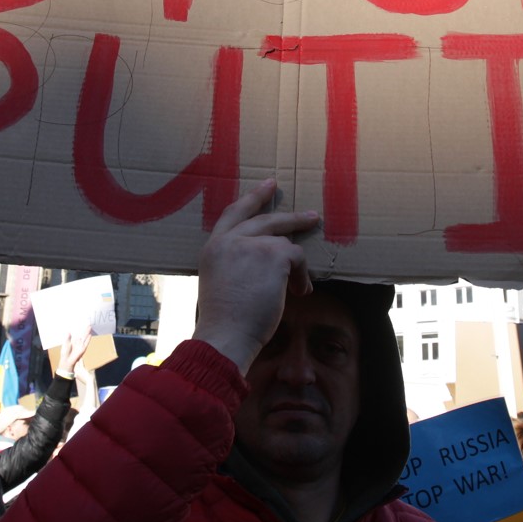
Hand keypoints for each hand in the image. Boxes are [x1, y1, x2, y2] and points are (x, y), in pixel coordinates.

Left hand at [57, 327, 91, 377]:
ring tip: (90, 327)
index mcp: (73, 341)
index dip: (79, 329)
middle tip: (88, 324)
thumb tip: (68, 332)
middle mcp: (78, 342)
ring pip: (85, 337)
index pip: (77, 334)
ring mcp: (81, 345)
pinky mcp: (83, 349)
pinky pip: (86, 343)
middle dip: (85, 329)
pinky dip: (88, 339)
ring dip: (87, 332)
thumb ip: (67, 338)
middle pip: (82, 335)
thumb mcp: (65, 344)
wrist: (66, 361)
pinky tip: (90, 335)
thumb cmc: (65, 353)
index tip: (81, 323)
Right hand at [192, 179, 318, 373]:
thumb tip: (262, 262)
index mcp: (213, 247)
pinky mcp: (273, 254)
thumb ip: (234, 263)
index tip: (267, 186)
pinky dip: (301, 276)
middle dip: (289, 217)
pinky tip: (298, 291)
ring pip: (284, 242)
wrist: (226, 335)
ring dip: (294, 264)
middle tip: (309, 216)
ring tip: (298, 281)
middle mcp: (230, 240)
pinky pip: (297, 257)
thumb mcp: (219, 282)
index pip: (233, 213)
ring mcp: (251, 244)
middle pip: (264, 219)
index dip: (252, 199)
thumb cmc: (223, 321)